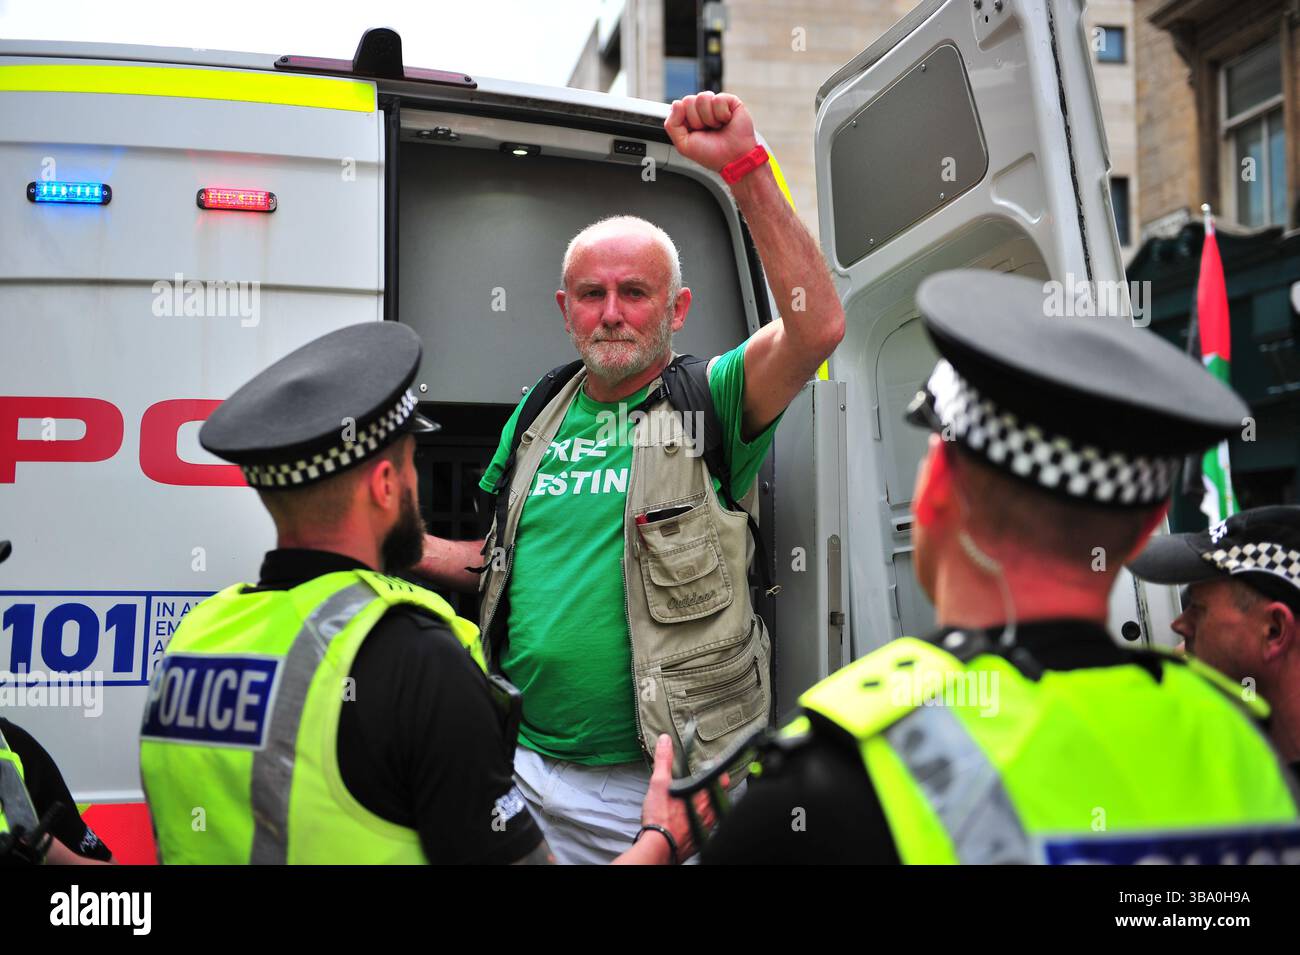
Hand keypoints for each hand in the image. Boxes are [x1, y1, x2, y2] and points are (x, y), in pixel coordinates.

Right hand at [638, 733, 722, 861]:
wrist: (659, 847)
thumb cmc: (661, 818)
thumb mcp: (659, 783)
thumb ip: (664, 760)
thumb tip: (665, 741)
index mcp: (703, 796)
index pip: (721, 779)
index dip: (718, 770)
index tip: (715, 764)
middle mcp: (709, 812)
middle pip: (720, 795)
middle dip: (715, 787)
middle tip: (708, 780)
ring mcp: (707, 826)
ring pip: (715, 811)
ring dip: (711, 803)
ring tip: (701, 798)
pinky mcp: (700, 838)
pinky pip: (708, 826)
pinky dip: (704, 819)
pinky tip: (694, 818)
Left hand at [664, 92, 757, 173]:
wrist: (733, 159)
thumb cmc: (711, 154)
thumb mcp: (683, 145)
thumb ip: (672, 125)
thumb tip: (676, 103)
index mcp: (690, 117)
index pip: (679, 106)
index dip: (685, 120)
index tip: (695, 133)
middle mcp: (702, 109)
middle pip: (689, 100)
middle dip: (697, 120)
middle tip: (707, 131)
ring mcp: (715, 104)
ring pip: (702, 97)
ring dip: (709, 118)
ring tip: (717, 126)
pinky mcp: (730, 101)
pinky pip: (718, 99)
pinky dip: (722, 114)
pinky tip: (726, 121)